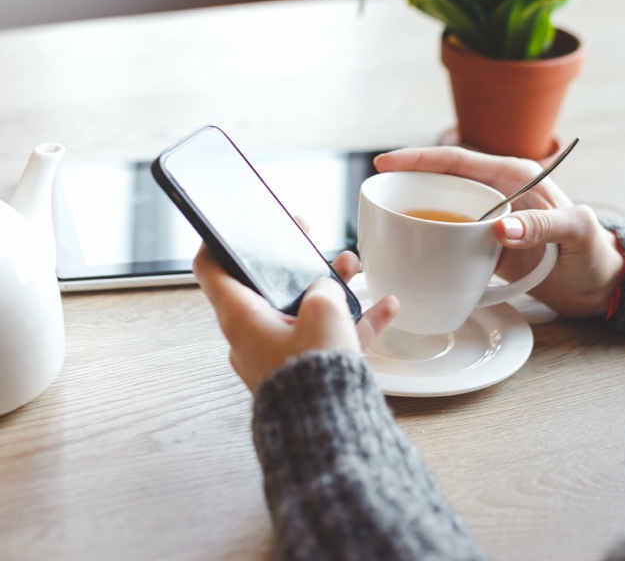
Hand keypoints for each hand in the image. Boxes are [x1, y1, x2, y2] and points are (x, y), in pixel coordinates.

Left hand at [193, 243, 398, 392]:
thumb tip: (327, 290)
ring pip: (302, 308)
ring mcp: (278, 354)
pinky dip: (351, 321)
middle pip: (267, 285)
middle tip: (307, 238)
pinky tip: (384, 308)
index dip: (219, 240)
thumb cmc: (312, 374)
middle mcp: (253, 335)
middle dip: (295, 260)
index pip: (212, 269)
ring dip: (329, 286)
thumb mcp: (323, 311)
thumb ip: (323, 288)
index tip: (232, 224)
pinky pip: (326, 337)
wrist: (330, 429)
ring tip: (353, 267)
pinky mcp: (303, 370)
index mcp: (241, 316)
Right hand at [375, 146, 623, 319]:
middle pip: (442, 181)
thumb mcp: (576, 233)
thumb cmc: (593, 255)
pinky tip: (411, 251)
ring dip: (414, 213)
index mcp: (515, 177)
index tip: (386, 162)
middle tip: (374, 194)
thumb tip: (499, 228)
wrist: (598, 288)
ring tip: (383, 223)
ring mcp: (488, 220)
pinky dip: (428, 242)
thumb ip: (544, 226)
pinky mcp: (484, 247)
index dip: (420, 159)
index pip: (459, 160)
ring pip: (441, 210)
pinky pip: (449, 238)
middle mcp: (497, 194)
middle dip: (407, 182)